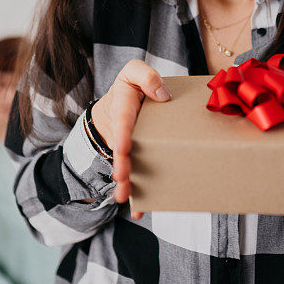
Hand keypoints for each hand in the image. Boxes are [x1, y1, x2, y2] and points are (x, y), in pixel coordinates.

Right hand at [90, 59, 171, 219]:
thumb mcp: (134, 72)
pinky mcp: (135, 157)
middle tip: (121, 178)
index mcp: (122, 107)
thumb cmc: (133, 87)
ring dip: (125, 183)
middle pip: (120, 148)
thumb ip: (146, 76)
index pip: (122, 120)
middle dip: (121, 164)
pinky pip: (135, 175)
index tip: (122, 148)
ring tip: (125, 199)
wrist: (122, 102)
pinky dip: (136, 194)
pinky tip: (139, 211)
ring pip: (125, 166)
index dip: (121, 134)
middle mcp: (122, 129)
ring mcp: (126, 146)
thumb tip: (163, 95)